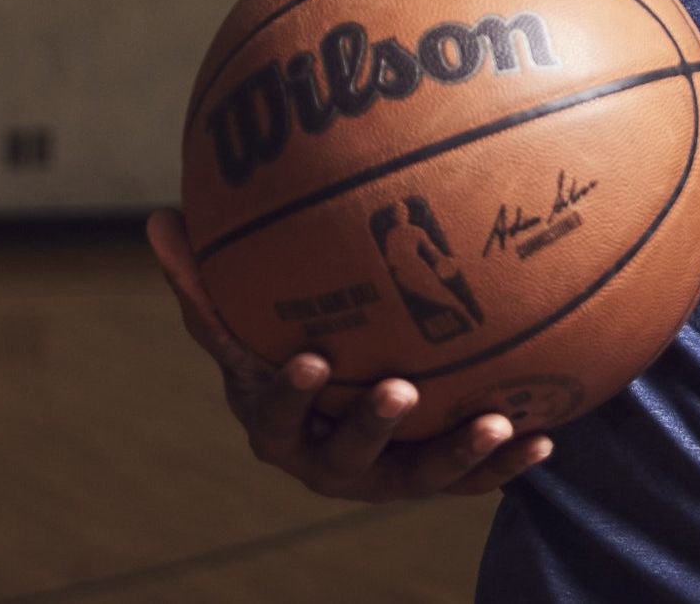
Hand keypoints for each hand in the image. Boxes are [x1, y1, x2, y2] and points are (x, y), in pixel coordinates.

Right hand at [145, 209, 553, 500]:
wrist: (346, 396)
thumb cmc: (286, 344)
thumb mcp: (246, 318)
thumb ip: (205, 280)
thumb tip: (153, 220)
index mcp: (276, 419)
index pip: (274, 409)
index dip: (290, 392)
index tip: (311, 357)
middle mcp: (325, 457)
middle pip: (345, 453)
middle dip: (372, 426)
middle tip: (400, 389)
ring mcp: (380, 474)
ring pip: (416, 476)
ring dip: (456, 454)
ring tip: (497, 421)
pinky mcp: (429, 479)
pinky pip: (469, 479)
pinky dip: (505, 464)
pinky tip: (546, 435)